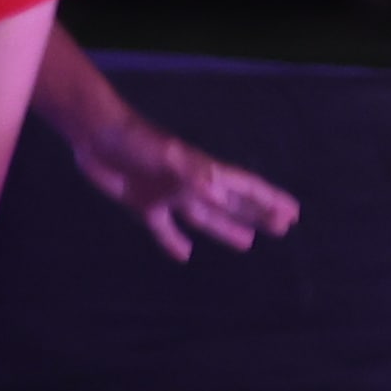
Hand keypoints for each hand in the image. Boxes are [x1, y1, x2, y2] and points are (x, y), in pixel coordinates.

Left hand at [64, 113, 299, 261]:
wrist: (97, 134)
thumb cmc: (134, 139)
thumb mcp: (165, 153)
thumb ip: (193, 173)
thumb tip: (220, 196)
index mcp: (202, 171)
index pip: (245, 187)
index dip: (269, 201)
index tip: (293, 213)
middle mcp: (192, 184)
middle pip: (233, 203)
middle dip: (258, 215)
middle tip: (284, 228)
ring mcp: (169, 195)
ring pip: (206, 217)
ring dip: (227, 229)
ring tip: (249, 243)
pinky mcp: (144, 204)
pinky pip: (164, 229)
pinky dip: (174, 242)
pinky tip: (185, 256)